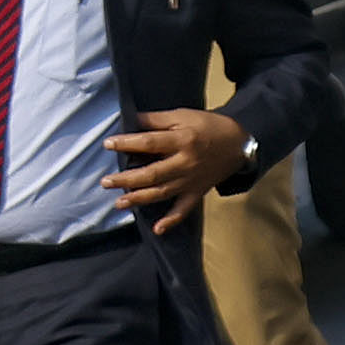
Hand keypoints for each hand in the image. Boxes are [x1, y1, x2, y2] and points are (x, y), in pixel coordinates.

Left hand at [103, 103, 251, 231]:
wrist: (239, 143)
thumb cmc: (207, 126)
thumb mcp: (183, 115)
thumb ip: (156, 119)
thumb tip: (130, 120)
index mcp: (182, 141)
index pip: (150, 143)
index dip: (128, 143)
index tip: (108, 144)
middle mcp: (185, 163)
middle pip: (152, 173)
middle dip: (127, 179)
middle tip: (105, 182)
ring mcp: (191, 180)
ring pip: (162, 192)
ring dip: (140, 199)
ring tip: (119, 202)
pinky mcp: (197, 192)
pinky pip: (184, 209)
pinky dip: (171, 220)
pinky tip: (157, 229)